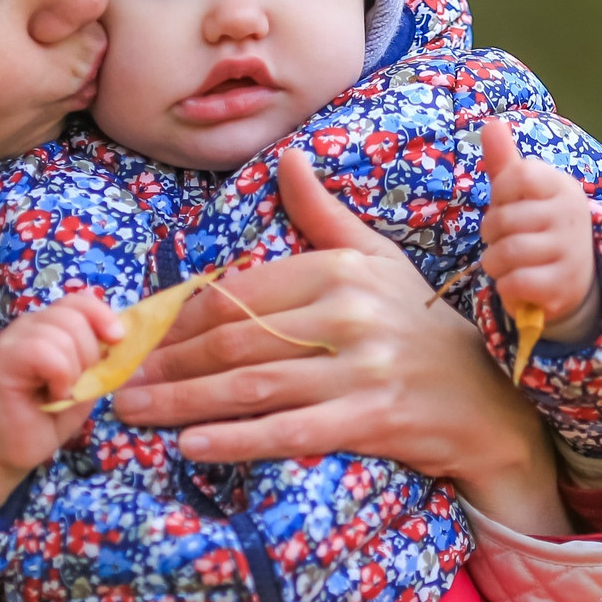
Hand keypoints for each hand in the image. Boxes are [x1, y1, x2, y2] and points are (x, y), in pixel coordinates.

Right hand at [0, 291, 121, 513]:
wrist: (9, 451)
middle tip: (76, 386)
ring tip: (60, 394)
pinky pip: (45, 352)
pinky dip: (60, 377)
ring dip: (73, 371)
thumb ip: (99, 357)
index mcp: (48, 326)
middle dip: (89, 354)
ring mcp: (13, 339)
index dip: (102, 315)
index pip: (79, 300)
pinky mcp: (3, 358)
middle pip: (74, 315)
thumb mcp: (84, 383)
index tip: (117, 340)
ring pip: (62, 333)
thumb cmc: (45, 418)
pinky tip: (53, 396)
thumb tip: (121, 337)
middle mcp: (29, 325)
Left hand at [110, 150, 567, 531]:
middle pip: (234, 340)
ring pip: (251, 385)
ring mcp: (361, 368)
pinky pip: (290, 431)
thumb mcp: (377, 259)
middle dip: (166, 361)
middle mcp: (348, 314)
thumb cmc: (418, 326)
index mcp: (339, 270)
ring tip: (132, 410)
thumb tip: (288, 156)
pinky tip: (192, 445)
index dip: (179, 317)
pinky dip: (237, 439)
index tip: (138, 333)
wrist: (486, 400)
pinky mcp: (371, 419)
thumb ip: (323, 213)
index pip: (239, 294)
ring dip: (182, 400)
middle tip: (115, 377)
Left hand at [479, 117, 599, 345]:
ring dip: (495, 263)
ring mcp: (570, 251)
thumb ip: (505, 162)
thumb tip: (491, 124)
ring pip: (506, 252)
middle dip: (492, 234)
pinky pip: (514, 283)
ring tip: (508, 263)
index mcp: (562, 186)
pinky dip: (505, 287)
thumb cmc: (539, 228)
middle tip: (505, 240)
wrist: (573, 278)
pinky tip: (518, 283)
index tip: (506, 204)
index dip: (499, 193)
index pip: (518, 174)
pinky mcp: (563, 286)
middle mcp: (571, 215)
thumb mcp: (524, 194)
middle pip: (504, 218)